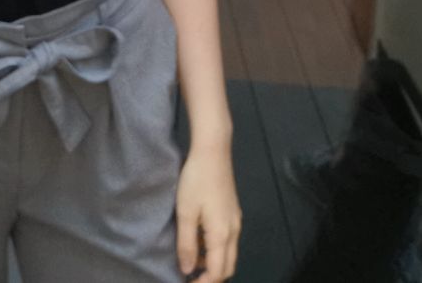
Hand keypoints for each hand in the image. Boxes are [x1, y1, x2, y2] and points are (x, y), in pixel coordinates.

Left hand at [176, 142, 240, 280]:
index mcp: (222, 235)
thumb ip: (187, 244)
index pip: (217, 272)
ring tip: (191, 259)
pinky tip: (199, 240)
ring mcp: (235, 221)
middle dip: (211, 277)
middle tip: (190, 277)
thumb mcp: (185, 212)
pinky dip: (215, 249)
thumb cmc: (197, 179)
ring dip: (212, 263)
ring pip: (228, 254)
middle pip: (228, 267)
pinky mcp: (233, 212)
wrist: (214, 151)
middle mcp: (234, 231)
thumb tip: (187, 269)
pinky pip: (228, 241)